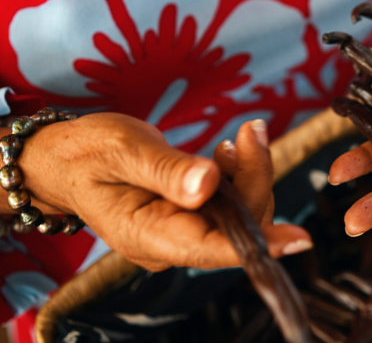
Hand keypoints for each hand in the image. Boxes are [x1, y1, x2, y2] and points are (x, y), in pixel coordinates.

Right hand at [12, 114, 310, 270]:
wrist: (66, 160)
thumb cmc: (86, 153)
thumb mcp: (121, 150)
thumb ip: (166, 169)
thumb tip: (208, 185)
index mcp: (148, 235)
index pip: (211, 248)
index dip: (257, 244)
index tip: (298, 238)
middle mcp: (171, 242)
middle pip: (236, 224)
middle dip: (254, 177)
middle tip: (250, 131)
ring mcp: (184, 231)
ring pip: (241, 212)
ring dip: (249, 173)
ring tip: (240, 136)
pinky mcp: (193, 216)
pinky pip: (231, 203)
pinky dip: (239, 174)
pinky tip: (229, 151)